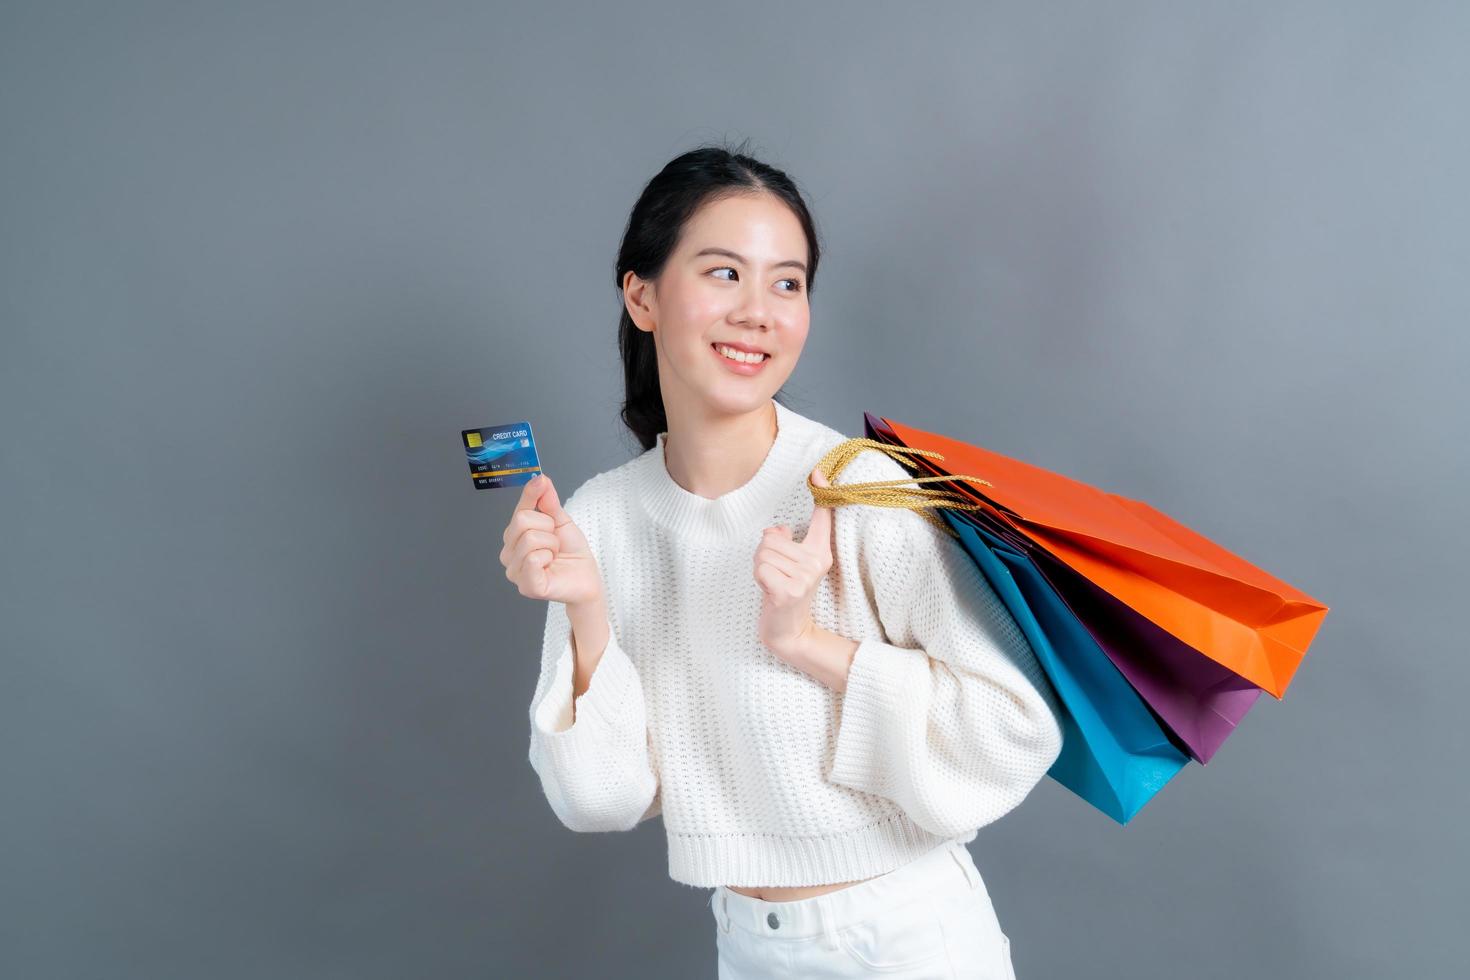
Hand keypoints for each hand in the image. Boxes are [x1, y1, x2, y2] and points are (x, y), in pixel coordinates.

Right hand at [500, 474, 603, 607]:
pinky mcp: (526, 586)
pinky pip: (533, 559)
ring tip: (554, 555)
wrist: (587, 577)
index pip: (519, 509)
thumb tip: (539, 478)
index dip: (531, 495)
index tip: (540, 480)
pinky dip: (548, 558)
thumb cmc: (572, 552)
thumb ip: (547, 501)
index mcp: (514, 537)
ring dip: (551, 545)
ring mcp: (514, 571)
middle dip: (548, 528)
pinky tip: (551, 566)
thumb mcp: (560, 521)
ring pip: (530, 539)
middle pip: (522, 521)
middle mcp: (509, 554)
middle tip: (555, 542)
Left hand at [754, 466, 834, 662]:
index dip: (821, 493)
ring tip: (772, 582)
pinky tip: (769, 590)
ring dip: (760, 566)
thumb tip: (776, 530)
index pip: (822, 519)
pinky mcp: (788, 590)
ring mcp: (804, 577)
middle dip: (764, 554)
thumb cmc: (785, 592)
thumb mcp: (790, 564)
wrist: (789, 631)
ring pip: (764, 552)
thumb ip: (785, 541)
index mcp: (820, 552)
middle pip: (773, 538)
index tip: (818, 472)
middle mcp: (816, 562)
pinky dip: (758, 577)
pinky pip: (761, 568)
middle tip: (775, 574)